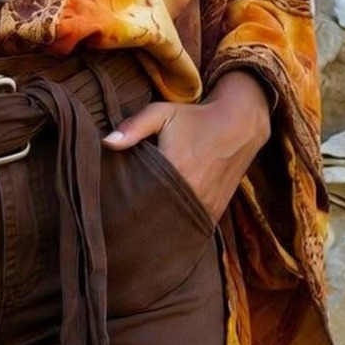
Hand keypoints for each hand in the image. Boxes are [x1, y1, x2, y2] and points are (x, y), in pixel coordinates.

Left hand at [102, 70, 271, 222]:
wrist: (239, 125)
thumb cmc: (195, 118)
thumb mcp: (162, 113)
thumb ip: (133, 127)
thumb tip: (106, 142)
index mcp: (175, 168)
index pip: (141, 194)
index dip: (125, 201)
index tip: (112, 206)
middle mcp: (192, 191)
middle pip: (155, 215)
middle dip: (138, 218)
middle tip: (119, 223)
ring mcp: (205, 205)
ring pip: (173, 225)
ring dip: (157, 226)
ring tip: (138, 230)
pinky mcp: (214, 211)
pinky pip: (190, 227)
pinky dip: (176, 227)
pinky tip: (162, 229)